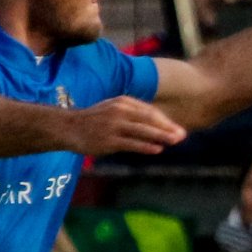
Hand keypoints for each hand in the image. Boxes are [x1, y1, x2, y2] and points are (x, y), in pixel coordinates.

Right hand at [64, 96, 185, 155]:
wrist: (68, 127)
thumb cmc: (95, 120)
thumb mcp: (114, 109)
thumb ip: (134, 114)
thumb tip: (158, 123)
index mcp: (123, 102)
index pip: (149, 112)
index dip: (165, 121)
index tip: (178, 129)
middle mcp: (119, 112)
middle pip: (149, 119)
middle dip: (167, 128)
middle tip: (182, 135)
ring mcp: (113, 126)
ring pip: (142, 131)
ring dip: (161, 136)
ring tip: (175, 141)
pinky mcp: (108, 140)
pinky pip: (130, 143)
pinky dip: (145, 146)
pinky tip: (157, 149)